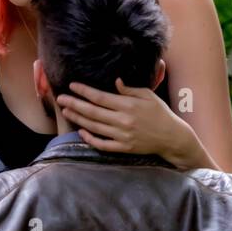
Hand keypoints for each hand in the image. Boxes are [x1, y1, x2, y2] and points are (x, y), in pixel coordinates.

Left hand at [56, 79, 200, 166]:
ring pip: (94, 127)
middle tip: (61, 99)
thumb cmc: (160, 113)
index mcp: (128, 105)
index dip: (84, 91)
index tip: (72, 86)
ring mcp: (122, 136)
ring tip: (67, 112)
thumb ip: (130, 90)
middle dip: (74, 104)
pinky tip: (82, 132)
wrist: (171, 137)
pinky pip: (103, 144)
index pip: (100, 97)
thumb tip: (116, 82)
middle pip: (93, 112)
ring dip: (78, 119)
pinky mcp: (123, 148)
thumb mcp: (148, 95)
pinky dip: (91, 139)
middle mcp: (122, 121)